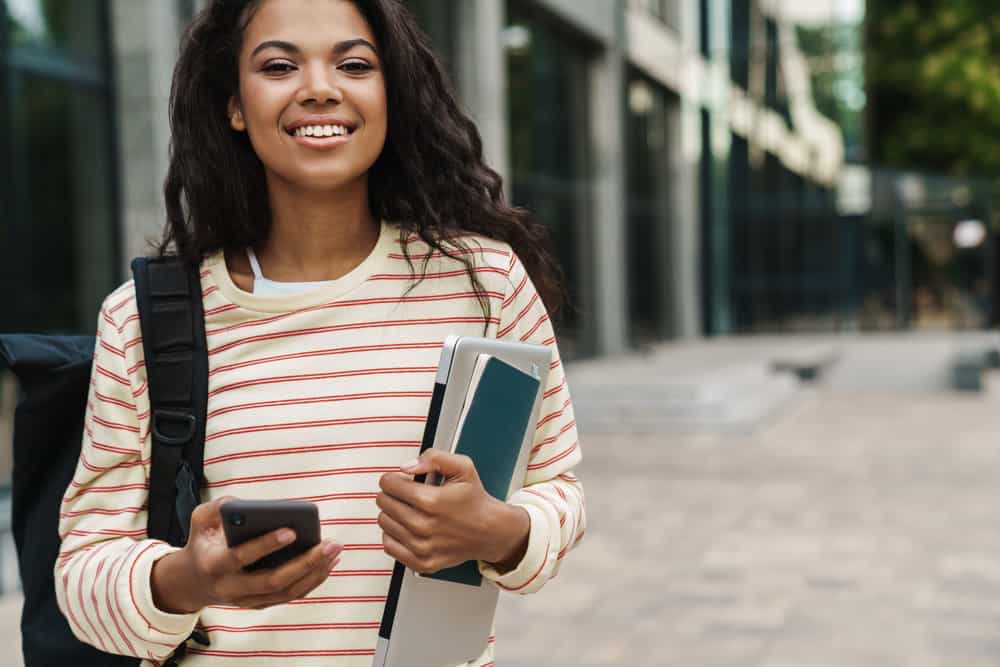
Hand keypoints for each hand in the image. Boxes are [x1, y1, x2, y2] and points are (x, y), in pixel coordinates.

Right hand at [151, 497, 342, 612]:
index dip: (266, 545)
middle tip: (330, 543)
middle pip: (273, 581)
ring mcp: (247, 600)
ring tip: (335, 550)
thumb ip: (218, 506)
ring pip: (287, 592)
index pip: (241, 557)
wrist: (192, 582)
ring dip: (315, 572)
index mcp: (214, 564)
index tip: (292, 531)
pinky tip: (329, 562)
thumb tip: (243, 503)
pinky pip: (291, 595)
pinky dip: (313, 580)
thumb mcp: (200, 519)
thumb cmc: (203, 542)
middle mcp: (231, 588)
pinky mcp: (260, 604)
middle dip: (305, 562)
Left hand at [376, 450, 529, 573]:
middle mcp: (423, 526)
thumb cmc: (474, 500)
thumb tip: (407, 466)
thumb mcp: (462, 467)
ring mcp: (421, 547)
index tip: (402, 480)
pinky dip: (393, 535)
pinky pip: (389, 546)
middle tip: (407, 494)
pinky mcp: (421, 562)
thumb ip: (434, 458)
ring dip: (392, 513)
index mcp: (431, 501)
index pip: (388, 485)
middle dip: (392, 494)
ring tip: (409, 510)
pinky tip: (406, 527)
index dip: (393, 478)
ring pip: (384, 523)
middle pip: (384, 503)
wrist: (489, 531)